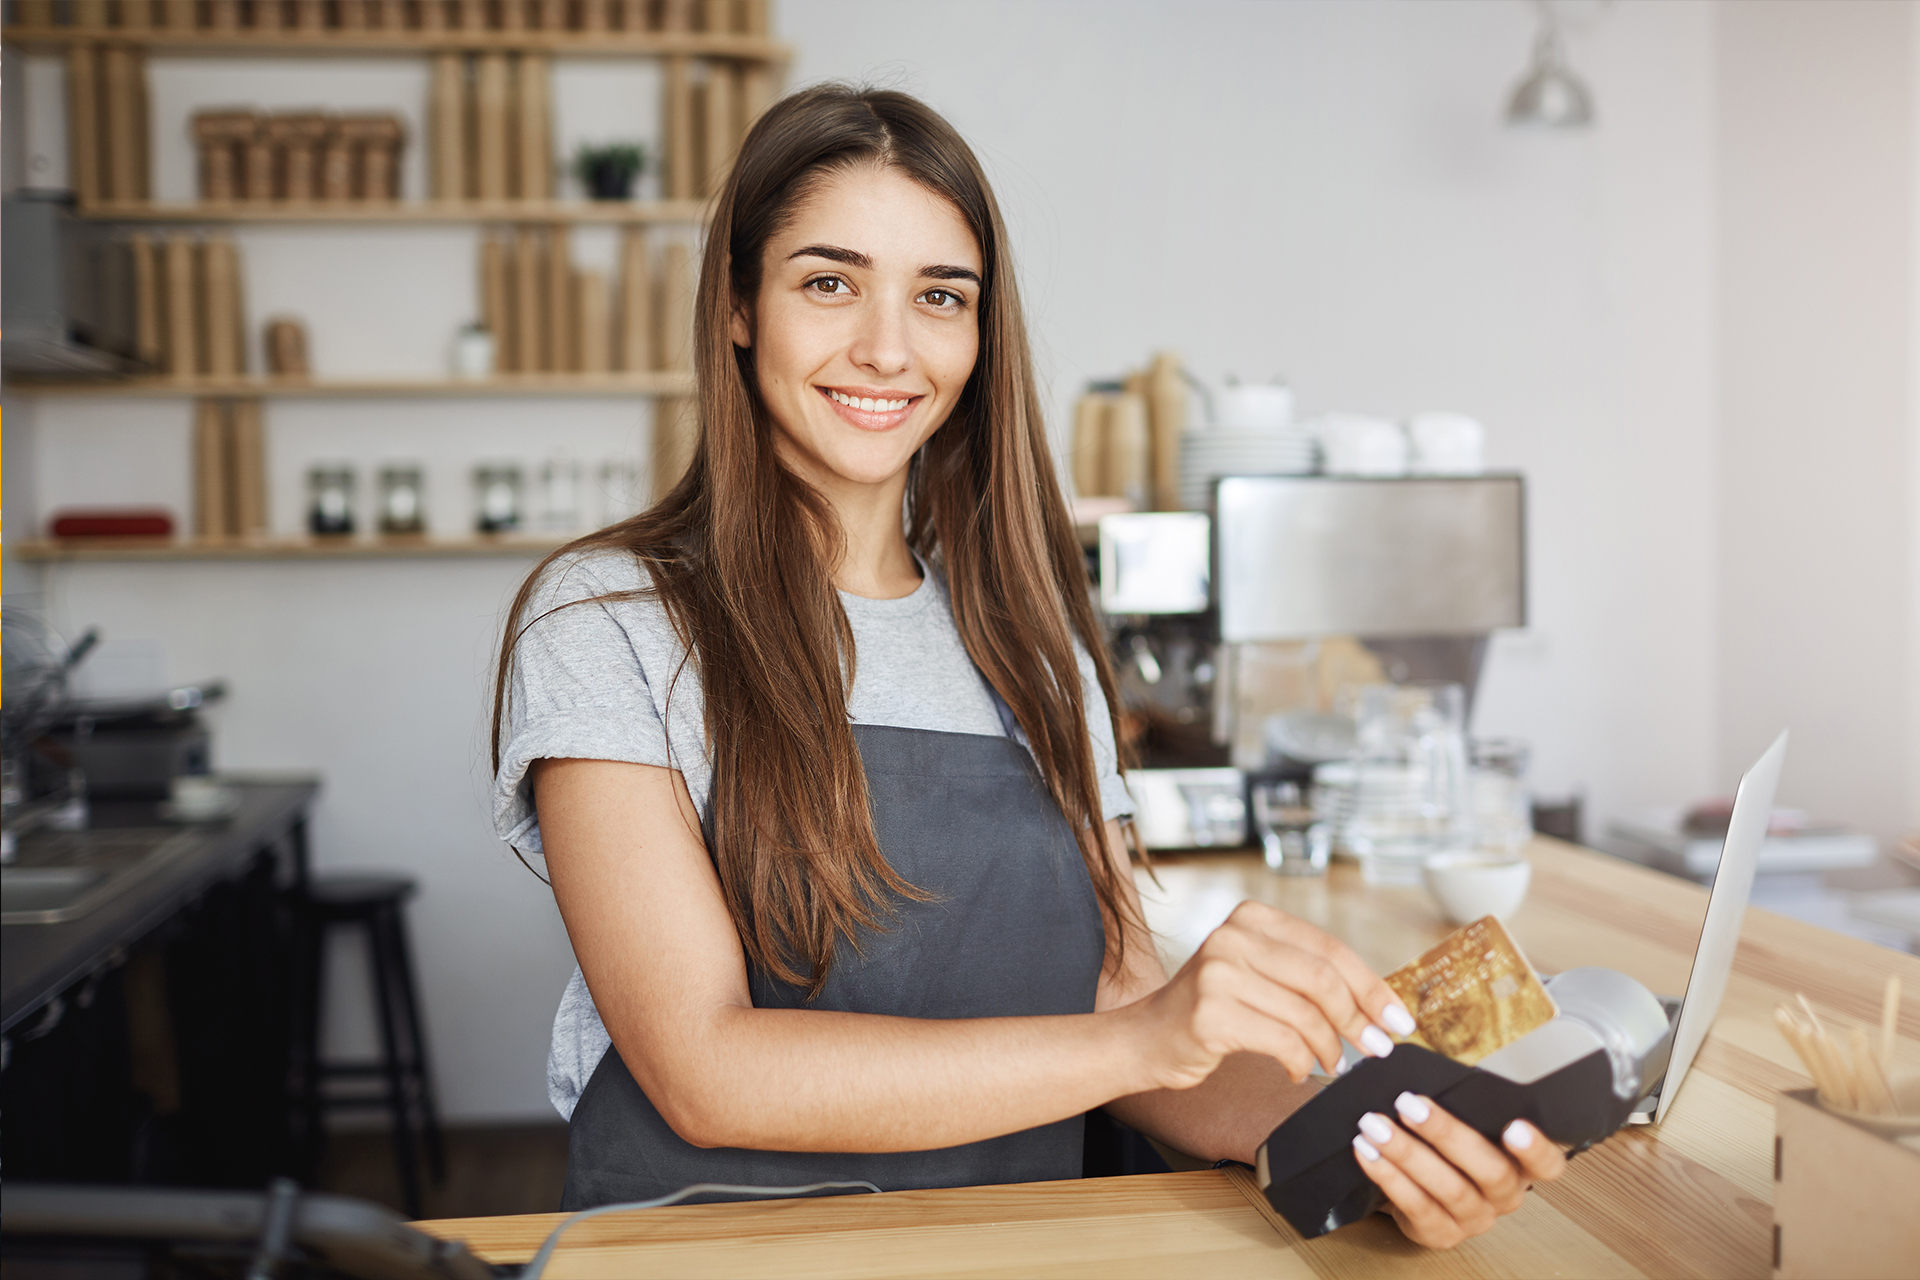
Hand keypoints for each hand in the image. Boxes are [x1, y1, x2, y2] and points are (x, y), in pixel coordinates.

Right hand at [1132, 901, 1417, 1088]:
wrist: (1145, 1039)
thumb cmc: (1210, 1011)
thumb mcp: (1255, 974)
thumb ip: (1303, 975)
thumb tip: (1377, 1003)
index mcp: (1250, 917)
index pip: (1328, 948)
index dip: (1371, 986)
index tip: (1398, 1018)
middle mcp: (1232, 936)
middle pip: (1322, 980)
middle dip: (1358, 1020)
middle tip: (1375, 1048)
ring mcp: (1218, 973)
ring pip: (1306, 1015)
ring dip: (1329, 1048)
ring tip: (1331, 1063)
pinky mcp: (1212, 1015)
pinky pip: (1284, 1043)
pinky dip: (1300, 1063)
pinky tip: (1294, 1071)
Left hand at [1351, 1092, 1568, 1248]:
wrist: (1416, 1187)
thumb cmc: (1444, 1144)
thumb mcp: (1463, 1122)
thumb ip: (1464, 1104)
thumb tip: (1433, 1062)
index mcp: (1521, 1164)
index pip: (1547, 1163)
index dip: (1536, 1148)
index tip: (1515, 1125)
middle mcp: (1505, 1195)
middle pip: (1489, 1170)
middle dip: (1446, 1134)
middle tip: (1409, 1104)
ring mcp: (1475, 1218)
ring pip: (1449, 1189)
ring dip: (1407, 1153)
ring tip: (1375, 1125)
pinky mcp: (1442, 1234)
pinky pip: (1417, 1207)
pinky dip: (1389, 1177)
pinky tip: (1367, 1153)